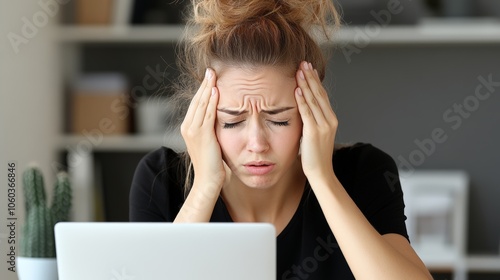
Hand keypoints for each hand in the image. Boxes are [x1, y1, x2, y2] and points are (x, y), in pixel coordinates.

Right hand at [180, 68, 225, 193]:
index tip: (210, 78)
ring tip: (213, 75)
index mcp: (188, 128)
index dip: (203, 90)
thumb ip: (212, 130)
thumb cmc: (212, 165)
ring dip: (207, 88)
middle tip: (211, 70)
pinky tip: (216, 90)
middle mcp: (187, 127)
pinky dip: (211, 101)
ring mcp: (193, 130)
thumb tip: (219, 120)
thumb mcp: (210, 143)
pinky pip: (207, 113)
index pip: (196, 104)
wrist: (208, 180)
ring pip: (201, 104)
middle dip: (204, 84)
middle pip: (197, 101)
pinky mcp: (202, 134)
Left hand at [294, 61, 337, 179]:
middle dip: (310, 77)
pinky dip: (302, 100)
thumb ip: (312, 121)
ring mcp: (323, 126)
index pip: (323, 95)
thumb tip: (303, 109)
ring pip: (313, 100)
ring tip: (299, 71)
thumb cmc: (315, 155)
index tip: (308, 68)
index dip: (315, 81)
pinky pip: (307, 112)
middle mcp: (329, 120)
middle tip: (303, 63)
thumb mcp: (316, 134)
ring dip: (305, 84)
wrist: (321, 172)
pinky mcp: (314, 132)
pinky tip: (297, 89)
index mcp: (331, 119)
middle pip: (319, 93)